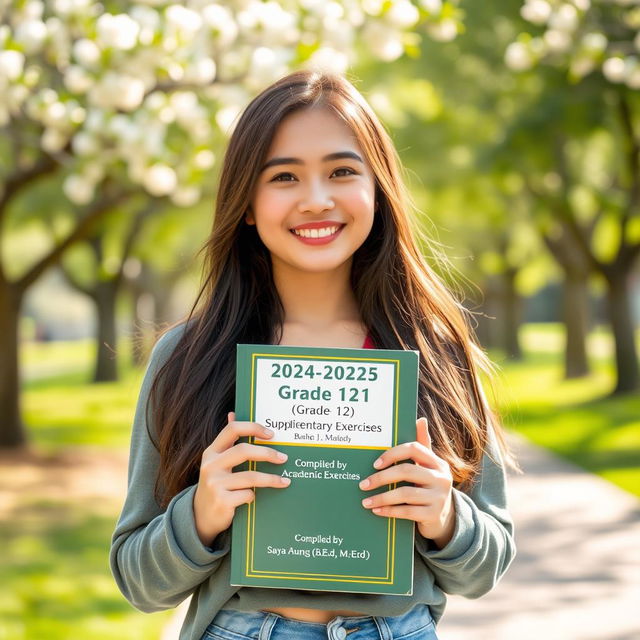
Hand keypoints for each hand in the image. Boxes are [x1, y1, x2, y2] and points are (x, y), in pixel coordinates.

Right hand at [193, 412, 289, 546]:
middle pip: (244, 451)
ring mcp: (214, 484)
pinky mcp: (221, 501)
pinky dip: (254, 496)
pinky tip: (255, 497)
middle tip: (283, 458)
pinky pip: (247, 494)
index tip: (271, 434)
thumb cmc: (216, 484)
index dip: (253, 428)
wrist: (200, 516)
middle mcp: (210, 465)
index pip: (232, 430)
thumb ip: (227, 440)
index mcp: (212, 451)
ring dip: (271, 479)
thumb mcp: (217, 461)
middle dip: (267, 453)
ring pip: (250, 477)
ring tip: (284, 481)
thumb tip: (232, 413)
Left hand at [359, 417, 455, 548]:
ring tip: (366, 501)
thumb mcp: (428, 466)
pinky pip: (407, 512)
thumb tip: (420, 419)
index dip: (393, 453)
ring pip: (405, 494)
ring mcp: (439, 497)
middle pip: (406, 471)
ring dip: (382, 498)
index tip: (375, 464)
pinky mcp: (434, 515)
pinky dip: (389, 511)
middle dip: (381, 478)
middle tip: (363, 484)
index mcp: (437, 462)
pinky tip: (377, 510)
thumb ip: (422, 445)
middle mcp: (441, 478)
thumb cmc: (429, 485)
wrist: (445, 517)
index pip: (414, 449)